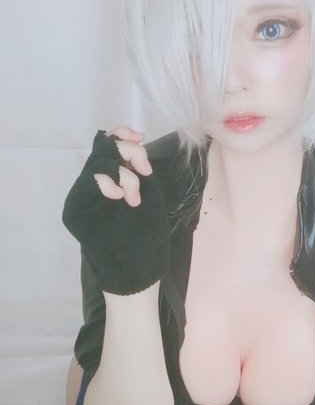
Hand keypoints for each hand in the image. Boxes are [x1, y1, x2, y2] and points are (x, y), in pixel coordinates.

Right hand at [62, 127, 169, 295]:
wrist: (141, 270)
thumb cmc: (148, 236)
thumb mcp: (148, 193)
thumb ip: (136, 169)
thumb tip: (130, 141)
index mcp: (111, 180)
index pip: (107, 144)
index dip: (122, 134)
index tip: (141, 138)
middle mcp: (92, 187)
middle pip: (102, 148)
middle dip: (129, 152)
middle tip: (145, 172)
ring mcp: (82, 198)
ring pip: (97, 161)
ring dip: (123, 173)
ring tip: (133, 198)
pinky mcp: (76, 211)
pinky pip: (88, 181)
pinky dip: (109, 180)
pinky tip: (120, 196)